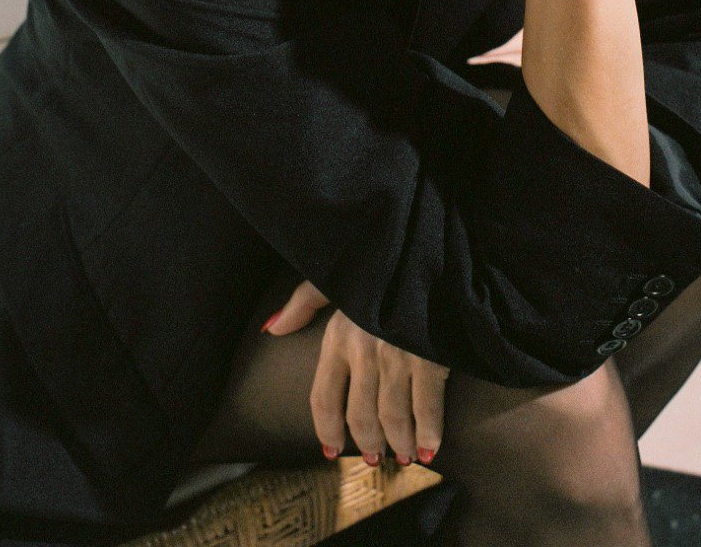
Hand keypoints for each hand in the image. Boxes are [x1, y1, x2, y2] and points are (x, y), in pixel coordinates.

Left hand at [264, 278, 448, 466]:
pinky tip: (428, 447)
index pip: (323, 398)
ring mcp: (396, 356)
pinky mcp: (429, 357)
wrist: (419, 244)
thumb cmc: (378, 264)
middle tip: (376, 457)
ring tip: (403, 454)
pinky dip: (428, 433)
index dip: (327, 429)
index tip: (332, 449)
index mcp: (337, 336)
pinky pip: (426, 408)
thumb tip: (272, 328)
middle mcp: (362, 352)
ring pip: (392, 418)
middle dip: (369, 443)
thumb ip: (303, 304)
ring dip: (398, 443)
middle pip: (360, 417)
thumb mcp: (334, 276)